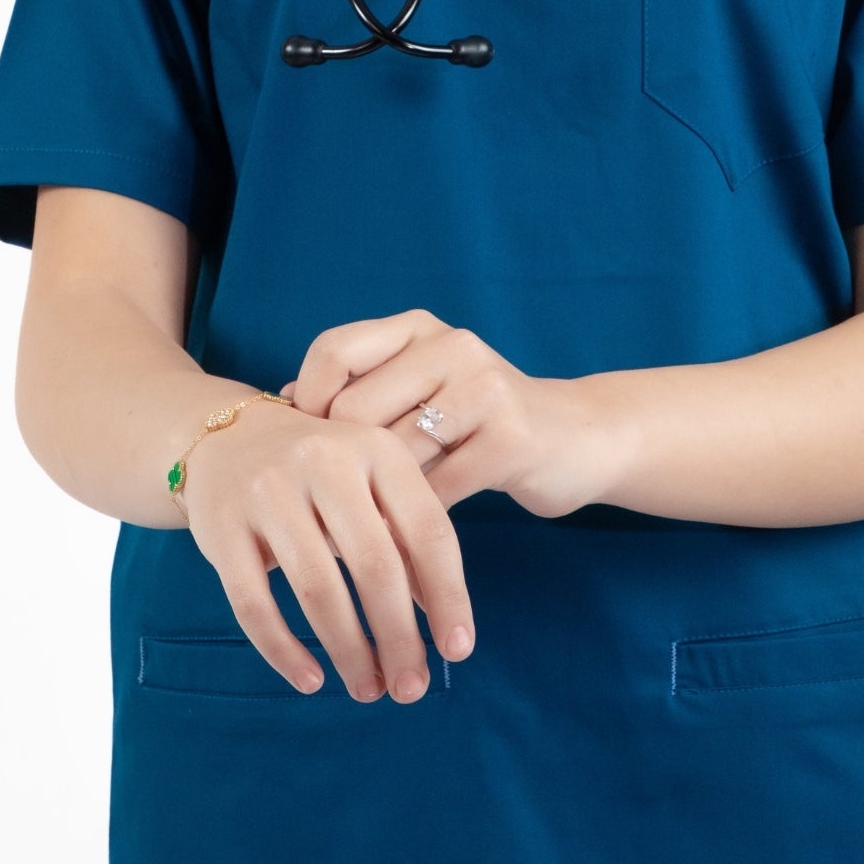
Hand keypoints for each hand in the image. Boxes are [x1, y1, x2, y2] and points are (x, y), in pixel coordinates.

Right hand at [181, 392, 473, 706]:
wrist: (227, 439)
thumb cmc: (321, 476)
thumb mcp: (372, 485)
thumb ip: (408, 540)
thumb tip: (444, 624)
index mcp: (377, 449)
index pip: (428, 530)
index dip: (449, 596)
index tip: (458, 652)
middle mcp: (324, 461)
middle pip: (375, 565)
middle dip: (399, 638)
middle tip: (410, 688)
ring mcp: (268, 491)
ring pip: (318, 589)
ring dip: (349, 651)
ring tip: (367, 688)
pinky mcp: (221, 526)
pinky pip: (253, 603)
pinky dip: (283, 651)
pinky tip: (310, 680)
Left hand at [288, 309, 619, 522]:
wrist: (580, 438)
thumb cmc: (479, 421)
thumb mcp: (421, 388)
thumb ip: (360, 389)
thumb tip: (283, 402)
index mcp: (419, 328)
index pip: (334, 352)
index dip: (309, 404)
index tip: (310, 448)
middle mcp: (451, 345)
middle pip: (355, 411)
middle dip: (344, 465)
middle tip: (343, 502)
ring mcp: (484, 389)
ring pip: (393, 456)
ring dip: (380, 501)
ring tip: (377, 524)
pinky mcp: (510, 439)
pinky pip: (435, 490)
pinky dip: (415, 522)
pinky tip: (417, 535)